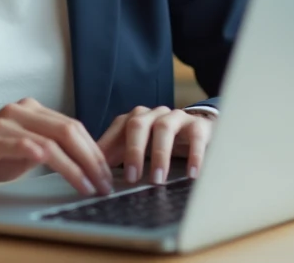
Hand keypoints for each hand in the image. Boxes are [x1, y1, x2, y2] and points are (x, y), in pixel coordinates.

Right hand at [0, 98, 113, 196]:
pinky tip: (67, 176)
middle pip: (69, 129)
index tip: (107, 174)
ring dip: (79, 166)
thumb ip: (46, 149)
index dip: (94, 150)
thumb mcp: (19, 153)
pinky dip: (54, 162)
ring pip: (55, 139)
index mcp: (29, 110)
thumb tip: (82, 163)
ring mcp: (4, 123)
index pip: (72, 126)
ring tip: (92, 186)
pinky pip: (30, 147)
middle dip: (93, 158)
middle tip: (106, 183)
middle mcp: (19, 110)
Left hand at [96, 107, 214, 184]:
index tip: (102, 173)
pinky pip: (195, 136)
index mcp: (135, 118)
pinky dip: (194, 155)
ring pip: (164, 128)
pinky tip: (192, 174)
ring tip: (158, 179)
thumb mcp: (139, 148)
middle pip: (138, 124)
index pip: (117, 129)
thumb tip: (95, 176)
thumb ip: (117, 156)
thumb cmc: (161, 142)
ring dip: (160, 154)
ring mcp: (176, 117)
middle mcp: (153, 114)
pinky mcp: (198, 125)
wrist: (198, 130)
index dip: (109, 149)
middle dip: (133, 151)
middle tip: (132, 178)